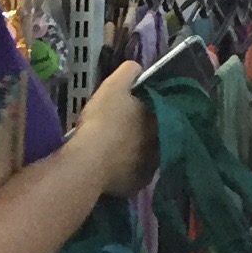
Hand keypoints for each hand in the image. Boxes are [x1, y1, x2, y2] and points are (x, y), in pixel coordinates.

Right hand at [72, 59, 157, 194]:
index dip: (151, 109)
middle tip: (127, 131)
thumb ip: (128, 72)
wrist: (87, 161)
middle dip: (146, 134)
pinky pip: (134, 177)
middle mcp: (161, 145)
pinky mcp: (136, 186)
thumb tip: (138, 66)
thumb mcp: (113, 87)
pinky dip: (127, 173)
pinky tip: (114, 169)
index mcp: (160, 119)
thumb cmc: (103, 121)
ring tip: (118, 151)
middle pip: (157, 136)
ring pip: (147, 158)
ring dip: (137, 154)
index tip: (138, 109)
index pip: (164, 111)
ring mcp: (150, 168)